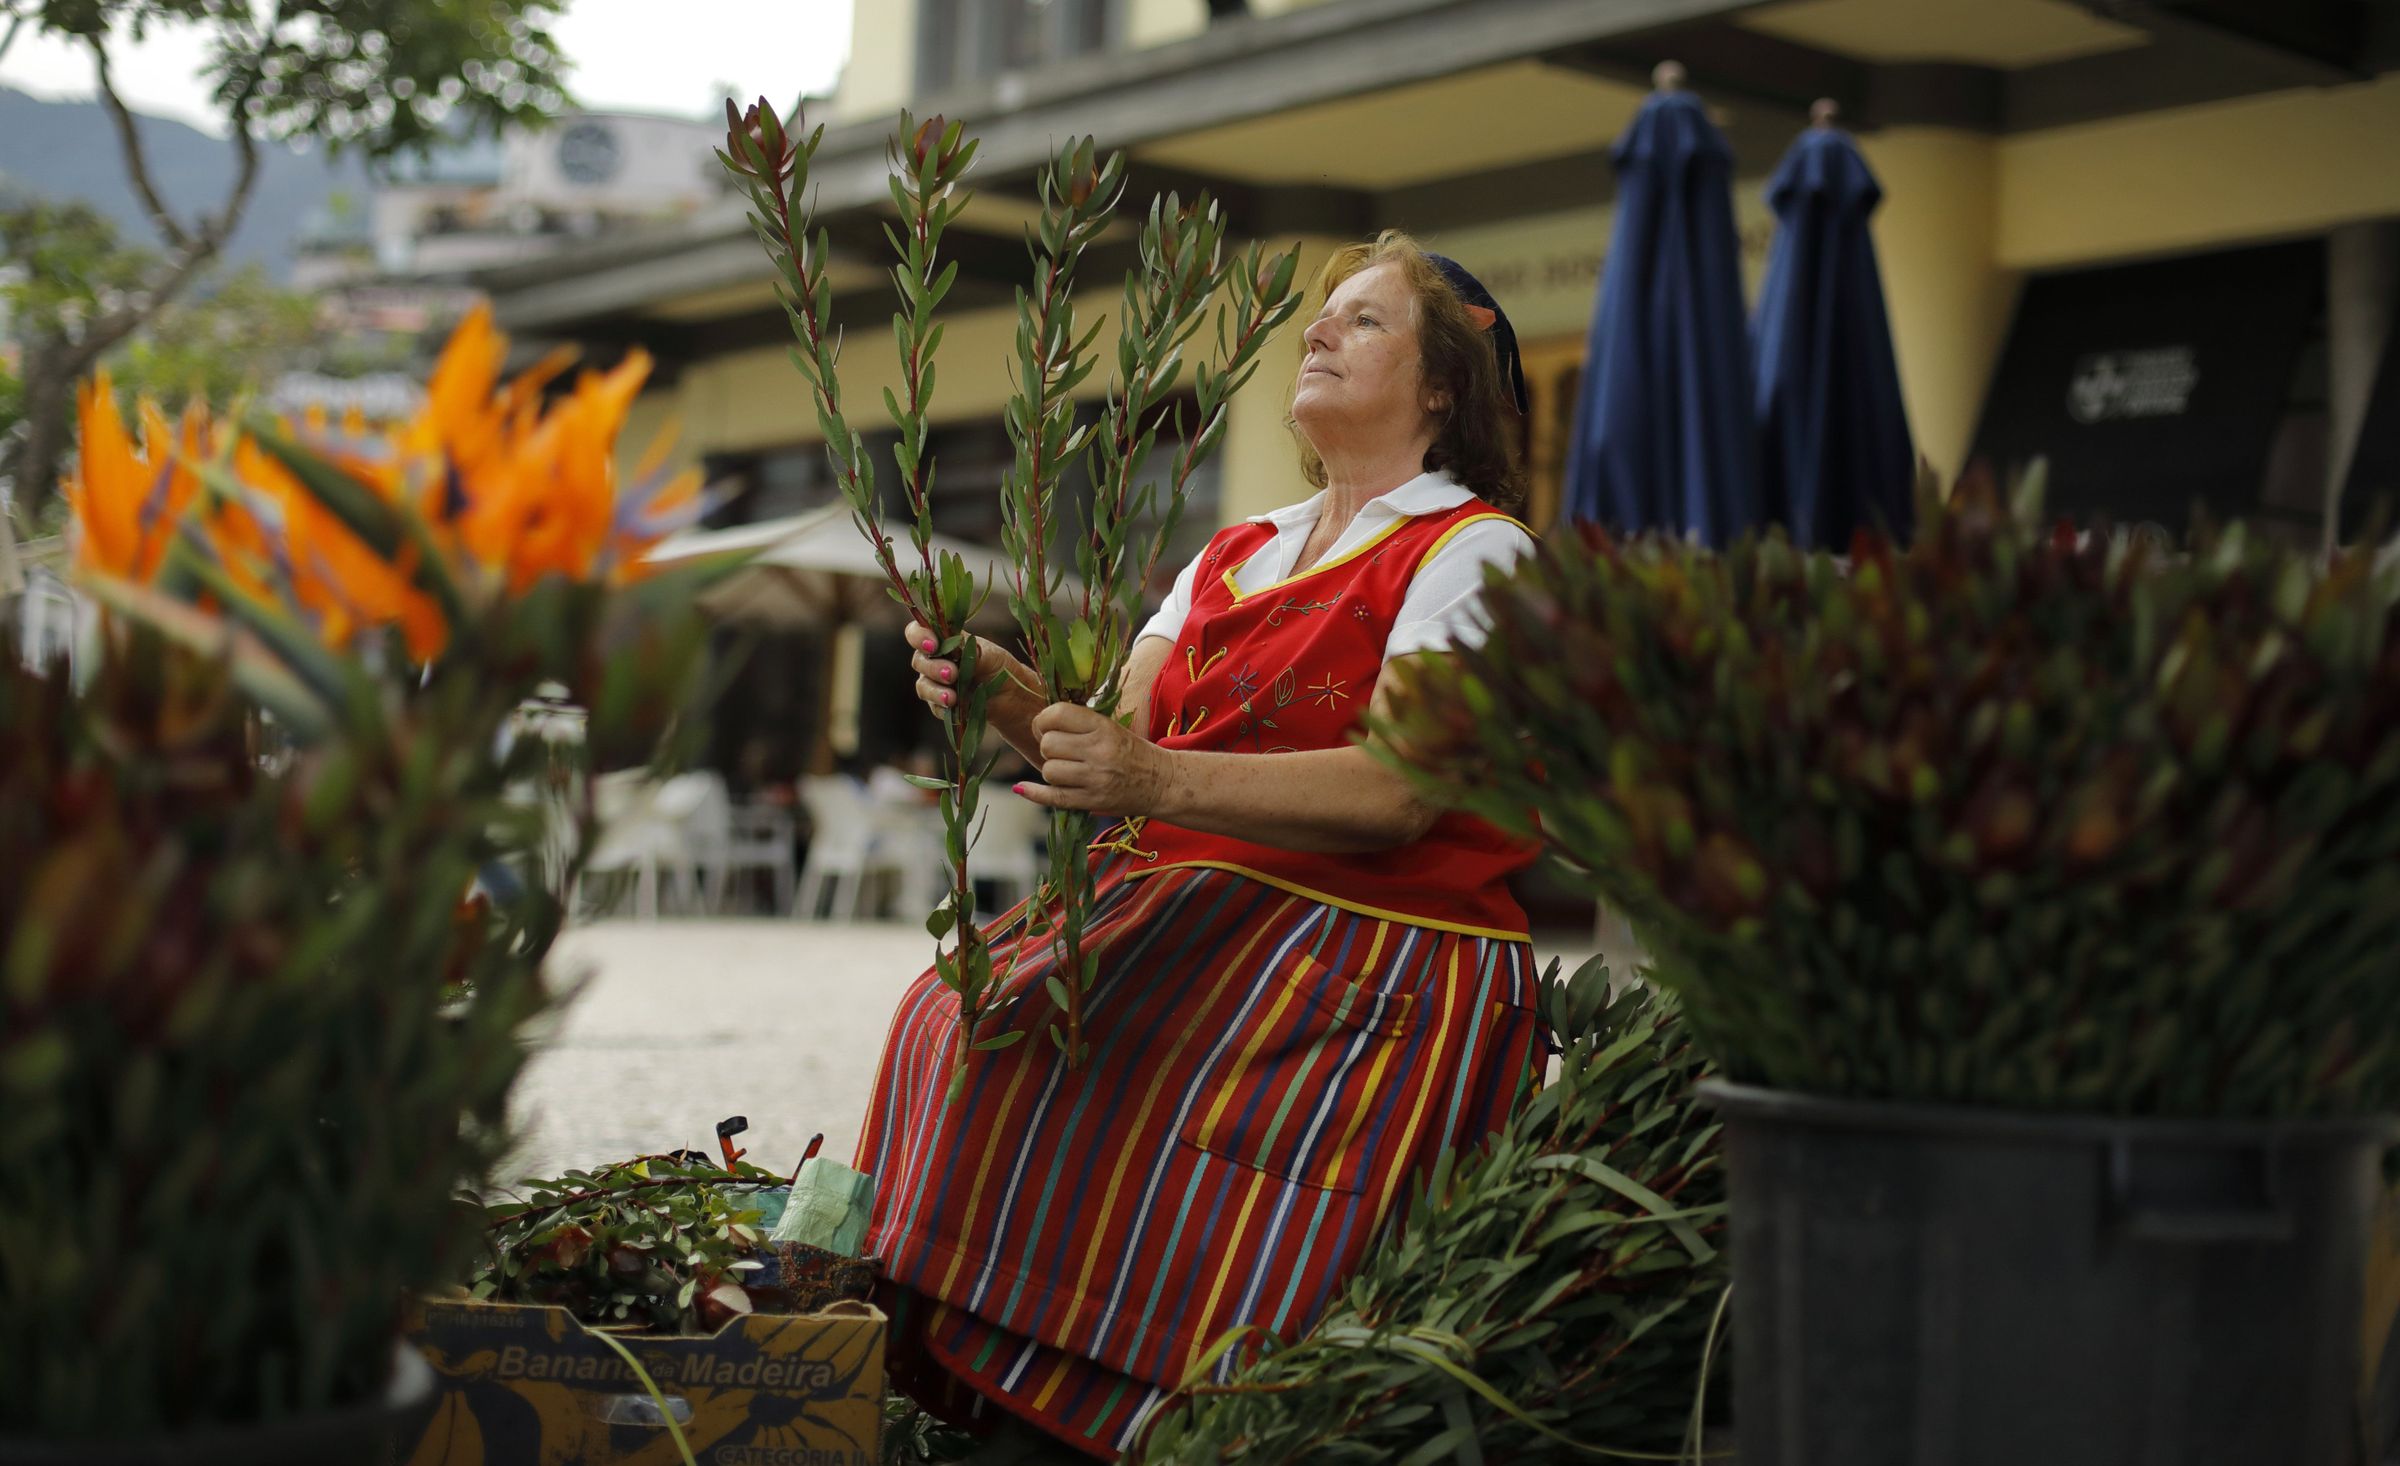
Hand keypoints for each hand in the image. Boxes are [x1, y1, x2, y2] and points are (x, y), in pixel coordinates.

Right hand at [904, 621, 1028, 716]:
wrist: (1012, 694)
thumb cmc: (999, 666)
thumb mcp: (990, 654)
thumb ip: (969, 650)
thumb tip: (954, 649)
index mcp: (943, 641)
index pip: (918, 633)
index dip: (919, 636)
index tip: (932, 645)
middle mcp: (934, 661)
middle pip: (919, 661)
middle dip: (932, 667)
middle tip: (952, 674)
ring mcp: (936, 684)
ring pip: (923, 686)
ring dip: (935, 691)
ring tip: (952, 698)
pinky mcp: (941, 705)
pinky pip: (935, 707)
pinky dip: (943, 708)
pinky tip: (955, 708)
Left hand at [1017, 702, 1175, 815]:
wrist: (1161, 782)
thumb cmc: (1130, 751)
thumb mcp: (1110, 727)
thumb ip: (1078, 722)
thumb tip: (1037, 722)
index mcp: (1103, 727)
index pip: (1056, 714)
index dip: (1043, 721)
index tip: (1047, 727)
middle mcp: (1098, 751)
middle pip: (1047, 744)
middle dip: (1047, 747)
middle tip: (1059, 750)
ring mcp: (1095, 779)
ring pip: (1048, 770)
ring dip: (1052, 770)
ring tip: (1067, 769)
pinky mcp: (1092, 801)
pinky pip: (1053, 797)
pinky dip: (1034, 793)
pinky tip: (1022, 788)